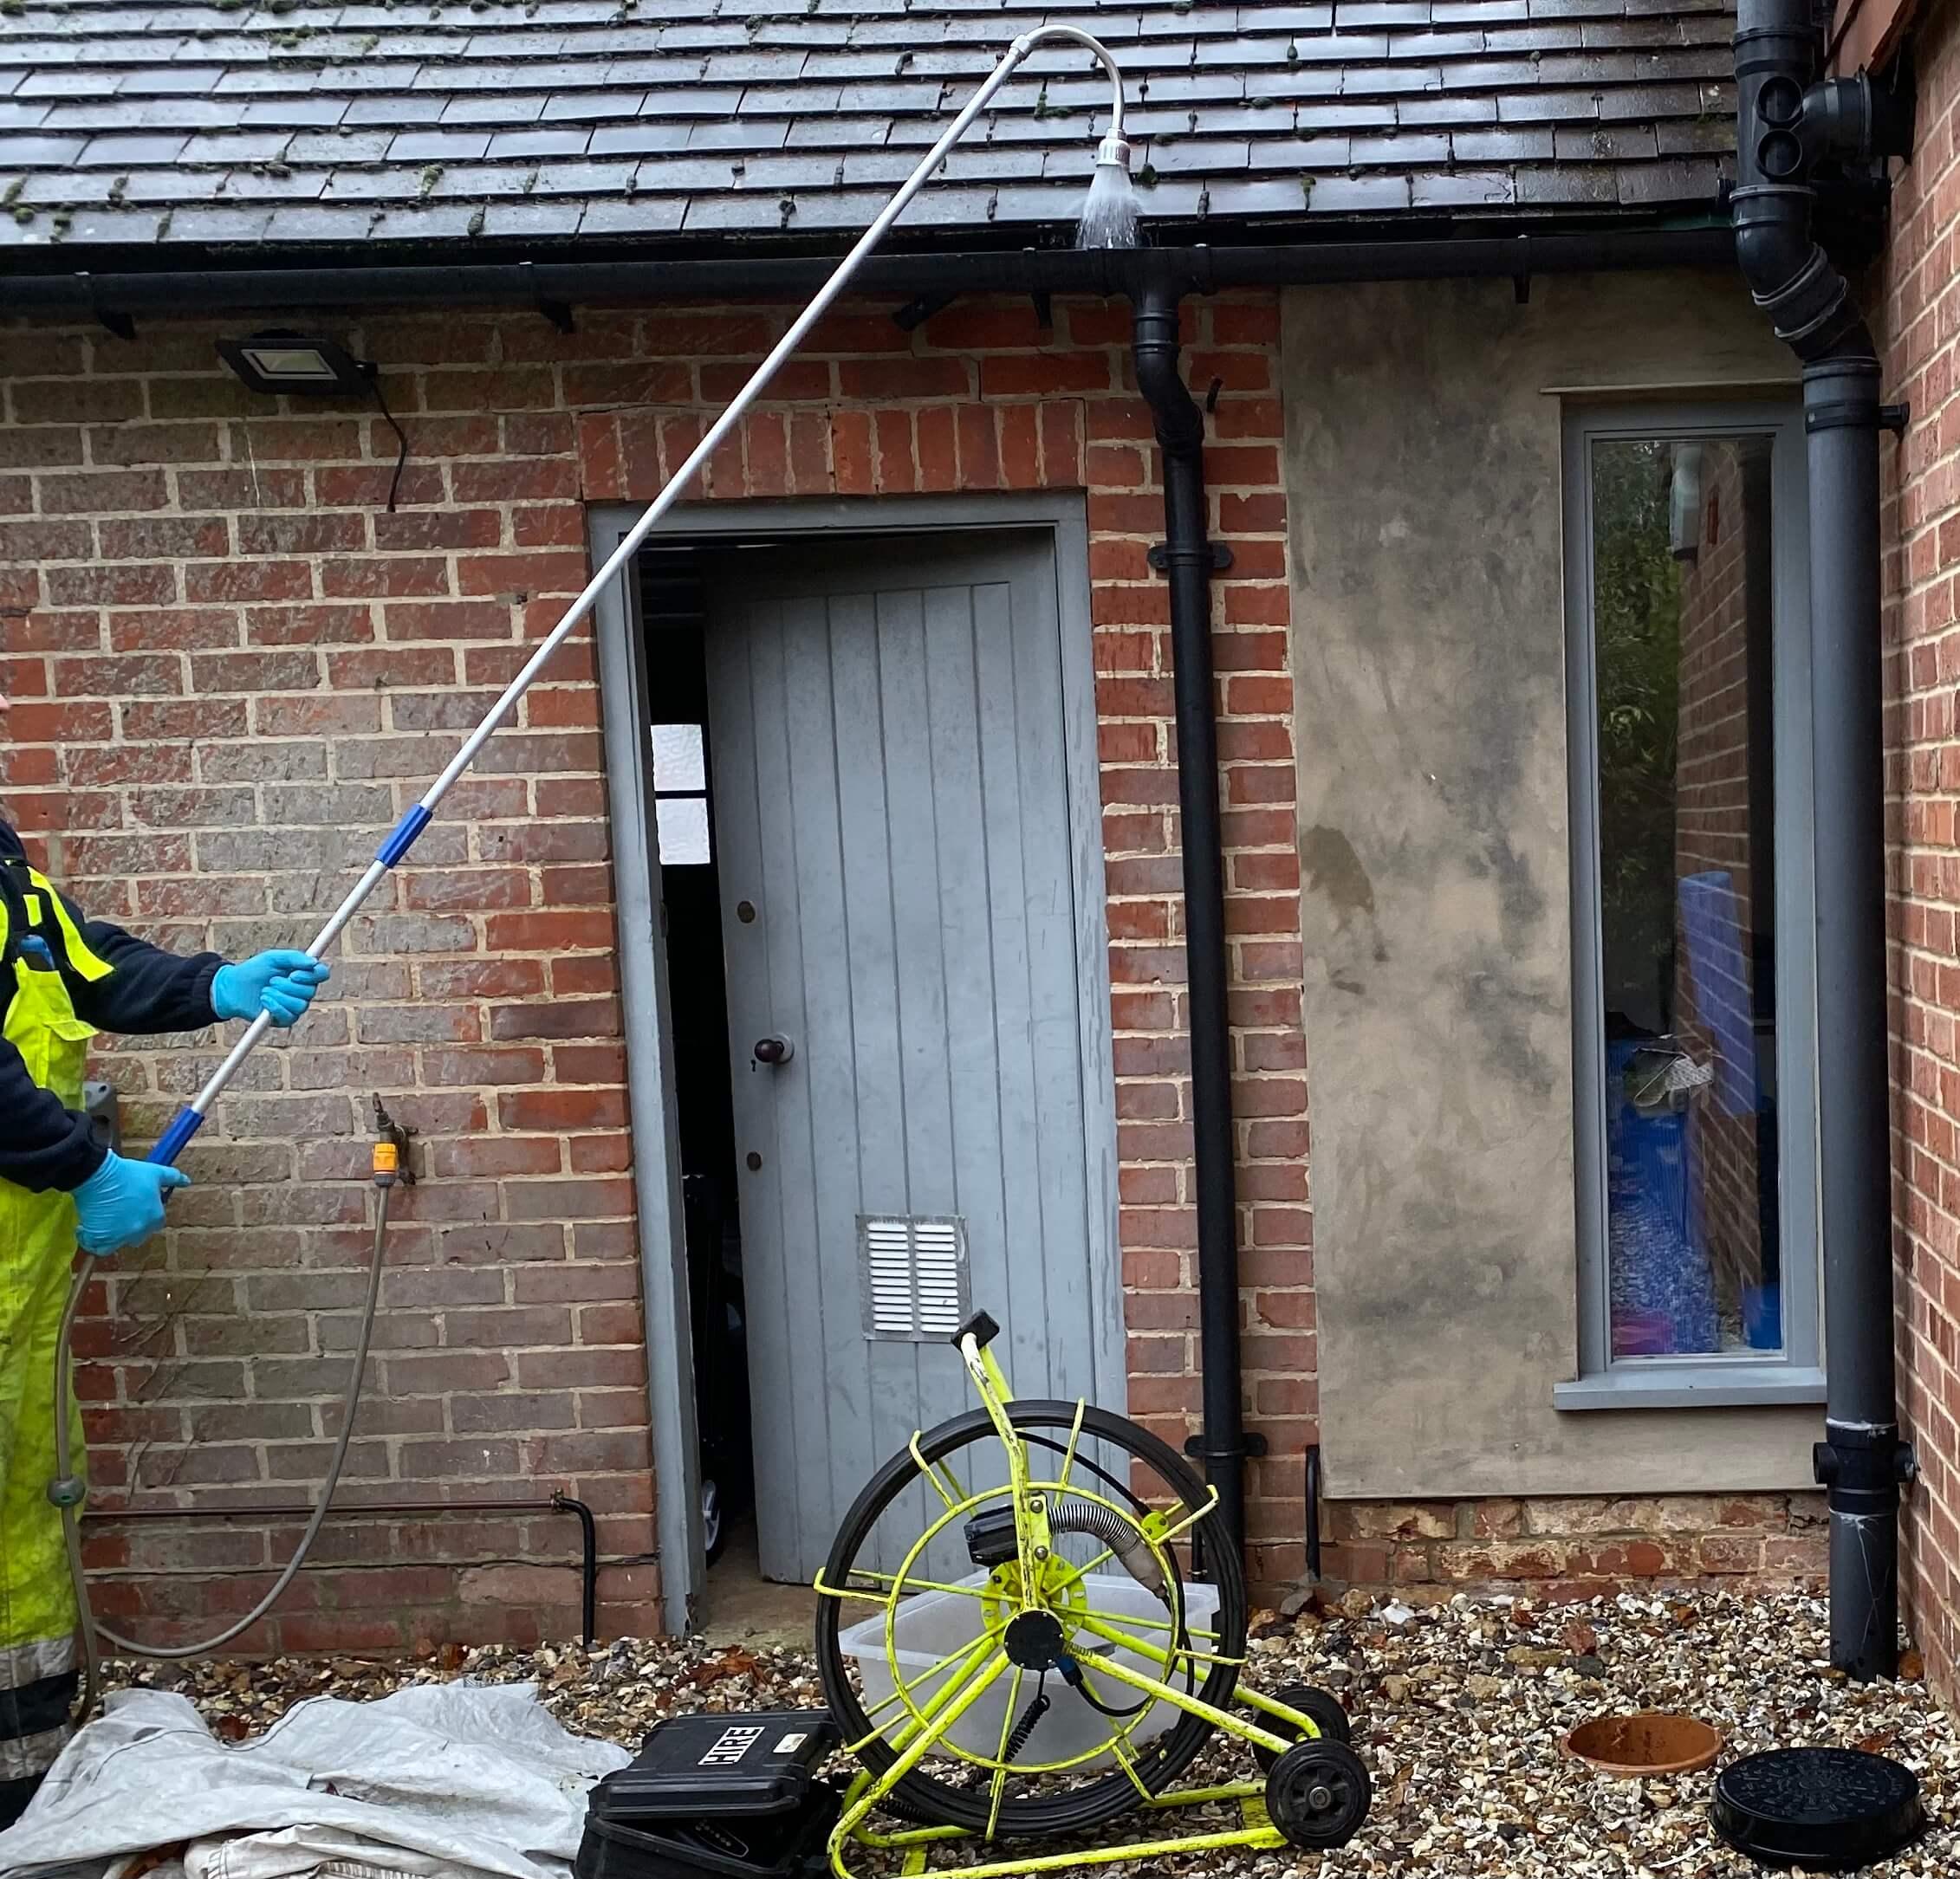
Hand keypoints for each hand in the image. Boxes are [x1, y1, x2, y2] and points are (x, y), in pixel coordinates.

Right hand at [72, 1151, 189, 1255]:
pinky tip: (86, 1229)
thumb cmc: (128, 1173)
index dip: (144, 1215)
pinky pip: (97, 1247)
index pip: (155, 1223)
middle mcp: (140, 1230)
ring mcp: (119, 1236)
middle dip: (129, 1227)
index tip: (133, 1207)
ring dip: (110, 1236)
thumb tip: (187, 1181)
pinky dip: (92, 1241)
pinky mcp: (100, 1238)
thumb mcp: (155, 1172)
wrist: (100, 1175)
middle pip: (137, 1236)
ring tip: (101, 1221)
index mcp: (156, 1217)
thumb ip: (173, 1178)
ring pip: (117, 1243)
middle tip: (117, 1213)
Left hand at [211, 950, 329, 1026]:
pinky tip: (264, 1000)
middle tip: (272, 981)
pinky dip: (275, 1006)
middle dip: (288, 986)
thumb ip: (294, 957)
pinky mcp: (285, 1019)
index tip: (294, 973)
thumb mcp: (273, 958)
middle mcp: (303, 991)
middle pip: (311, 991)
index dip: (312, 975)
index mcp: (304, 974)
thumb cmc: (254, 970)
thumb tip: (313, 962)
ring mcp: (295, 1006)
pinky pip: (289, 1016)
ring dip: (280, 996)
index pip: (322, 974)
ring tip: (265, 991)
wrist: (232, 987)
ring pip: (300, 1005)